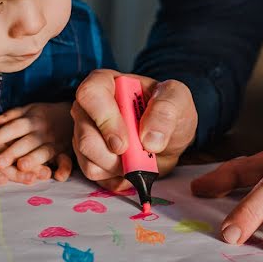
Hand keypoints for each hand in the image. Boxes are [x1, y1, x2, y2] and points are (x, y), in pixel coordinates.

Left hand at [0, 102, 73, 181]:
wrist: (77, 114)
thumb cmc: (46, 115)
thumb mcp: (31, 109)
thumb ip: (13, 115)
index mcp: (32, 120)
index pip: (13, 128)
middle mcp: (43, 132)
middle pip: (26, 142)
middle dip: (12, 152)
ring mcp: (56, 142)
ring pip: (44, 152)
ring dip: (34, 159)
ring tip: (21, 166)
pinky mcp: (67, 152)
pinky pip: (67, 161)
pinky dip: (64, 169)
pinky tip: (58, 177)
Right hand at [71, 69, 197, 190]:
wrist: (169, 137)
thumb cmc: (168, 111)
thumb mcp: (177, 99)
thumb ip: (166, 110)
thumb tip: (149, 139)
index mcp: (104, 83)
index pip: (89, 95)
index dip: (105, 121)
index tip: (125, 143)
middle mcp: (87, 109)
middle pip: (85, 138)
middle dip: (114, 157)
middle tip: (138, 158)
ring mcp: (84, 134)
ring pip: (88, 163)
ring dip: (118, 169)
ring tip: (139, 159)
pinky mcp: (88, 159)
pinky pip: (96, 176)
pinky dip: (118, 178)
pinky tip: (132, 167)